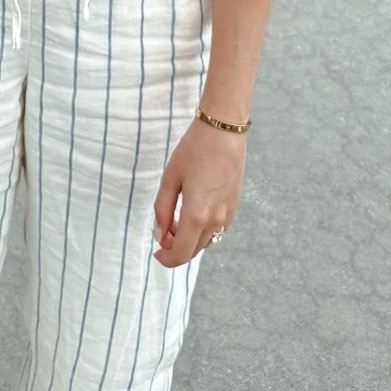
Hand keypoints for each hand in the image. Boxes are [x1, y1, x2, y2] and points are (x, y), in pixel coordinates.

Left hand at [151, 117, 246, 267]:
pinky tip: (194, 212)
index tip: (156, 252)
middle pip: (194, 251)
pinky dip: (203, 230)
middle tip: (163, 229)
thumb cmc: (194, 150)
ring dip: (189, 239)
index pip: (181, 253)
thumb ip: (162, 210)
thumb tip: (159, 234)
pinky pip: (217, 230)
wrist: (224, 131)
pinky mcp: (234, 207)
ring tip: (176, 219)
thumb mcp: (170, 178)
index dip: (166, 259)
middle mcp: (216, 220)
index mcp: (197, 215)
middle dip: (175, 247)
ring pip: (206, 242)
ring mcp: (228, 215)